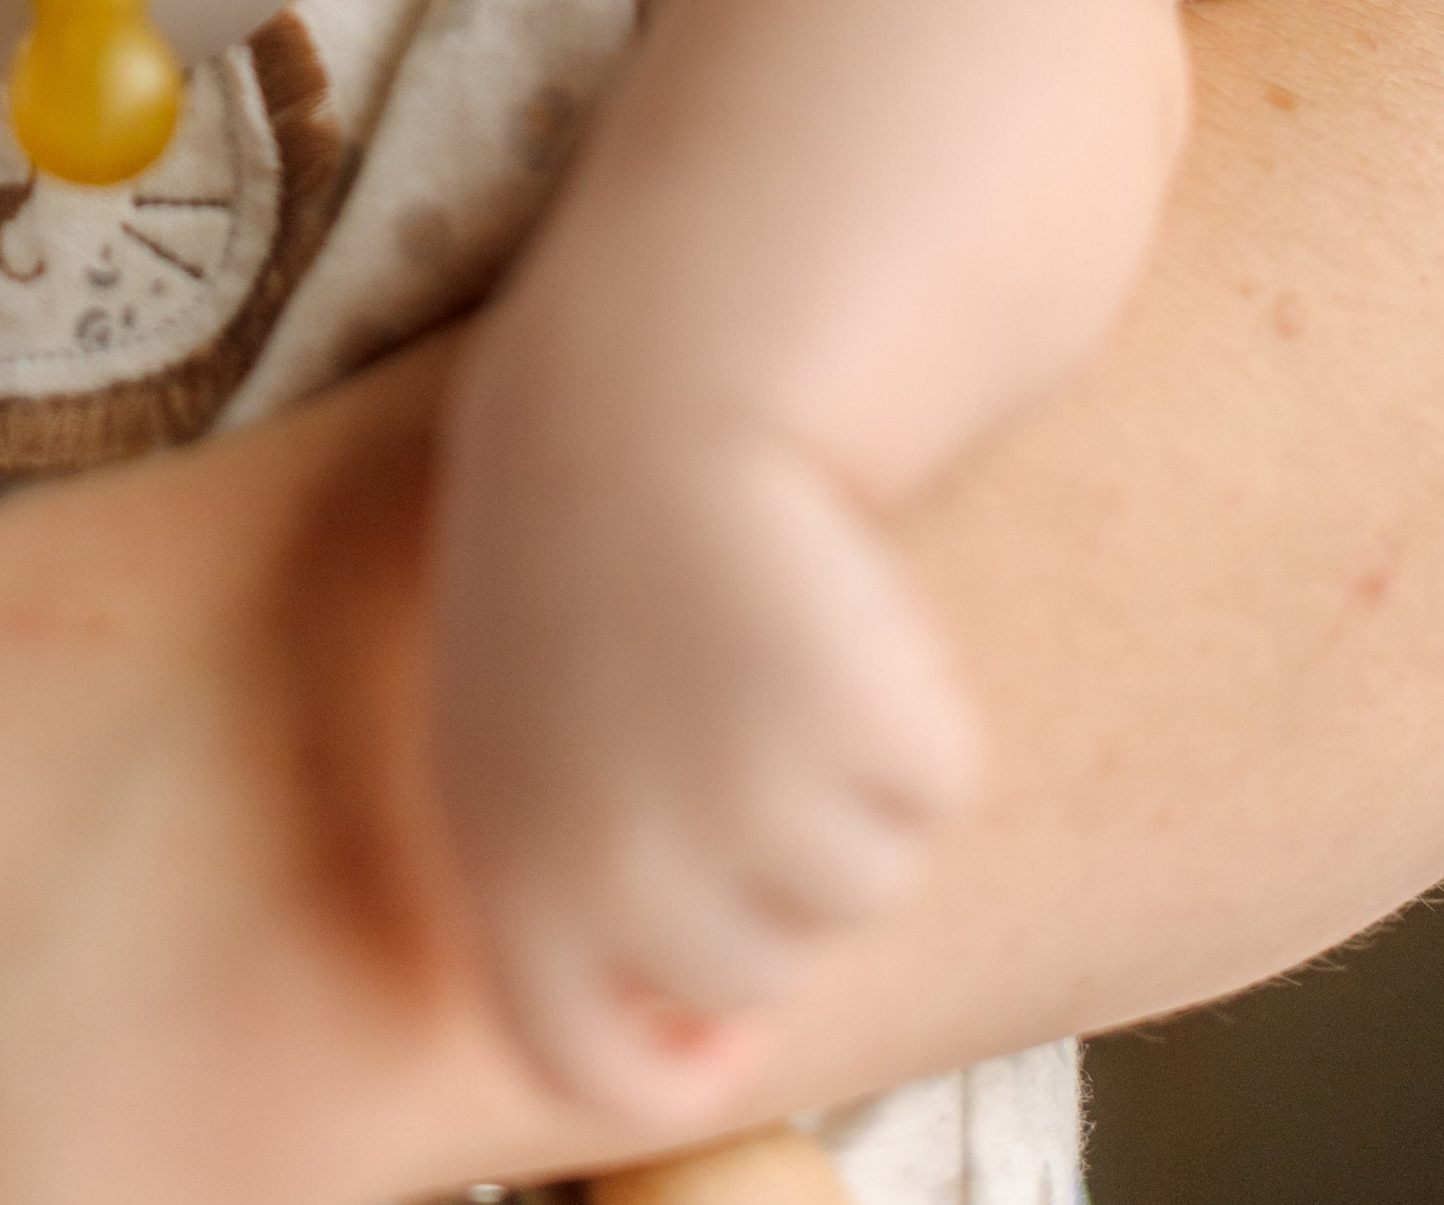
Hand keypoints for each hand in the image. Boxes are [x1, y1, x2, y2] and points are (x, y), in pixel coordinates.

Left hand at [434, 312, 981, 1117]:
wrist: (649, 380)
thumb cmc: (585, 540)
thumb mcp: (521, 717)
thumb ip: (572, 870)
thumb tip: (688, 1018)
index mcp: (506, 865)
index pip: (586, 1063)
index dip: (670, 1058)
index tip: (726, 1015)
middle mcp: (617, 866)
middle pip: (759, 966)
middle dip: (772, 865)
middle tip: (732, 706)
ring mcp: (741, 807)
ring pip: (864, 879)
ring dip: (846, 778)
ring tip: (772, 636)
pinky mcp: (856, 733)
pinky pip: (937, 784)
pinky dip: (916, 708)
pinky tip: (843, 602)